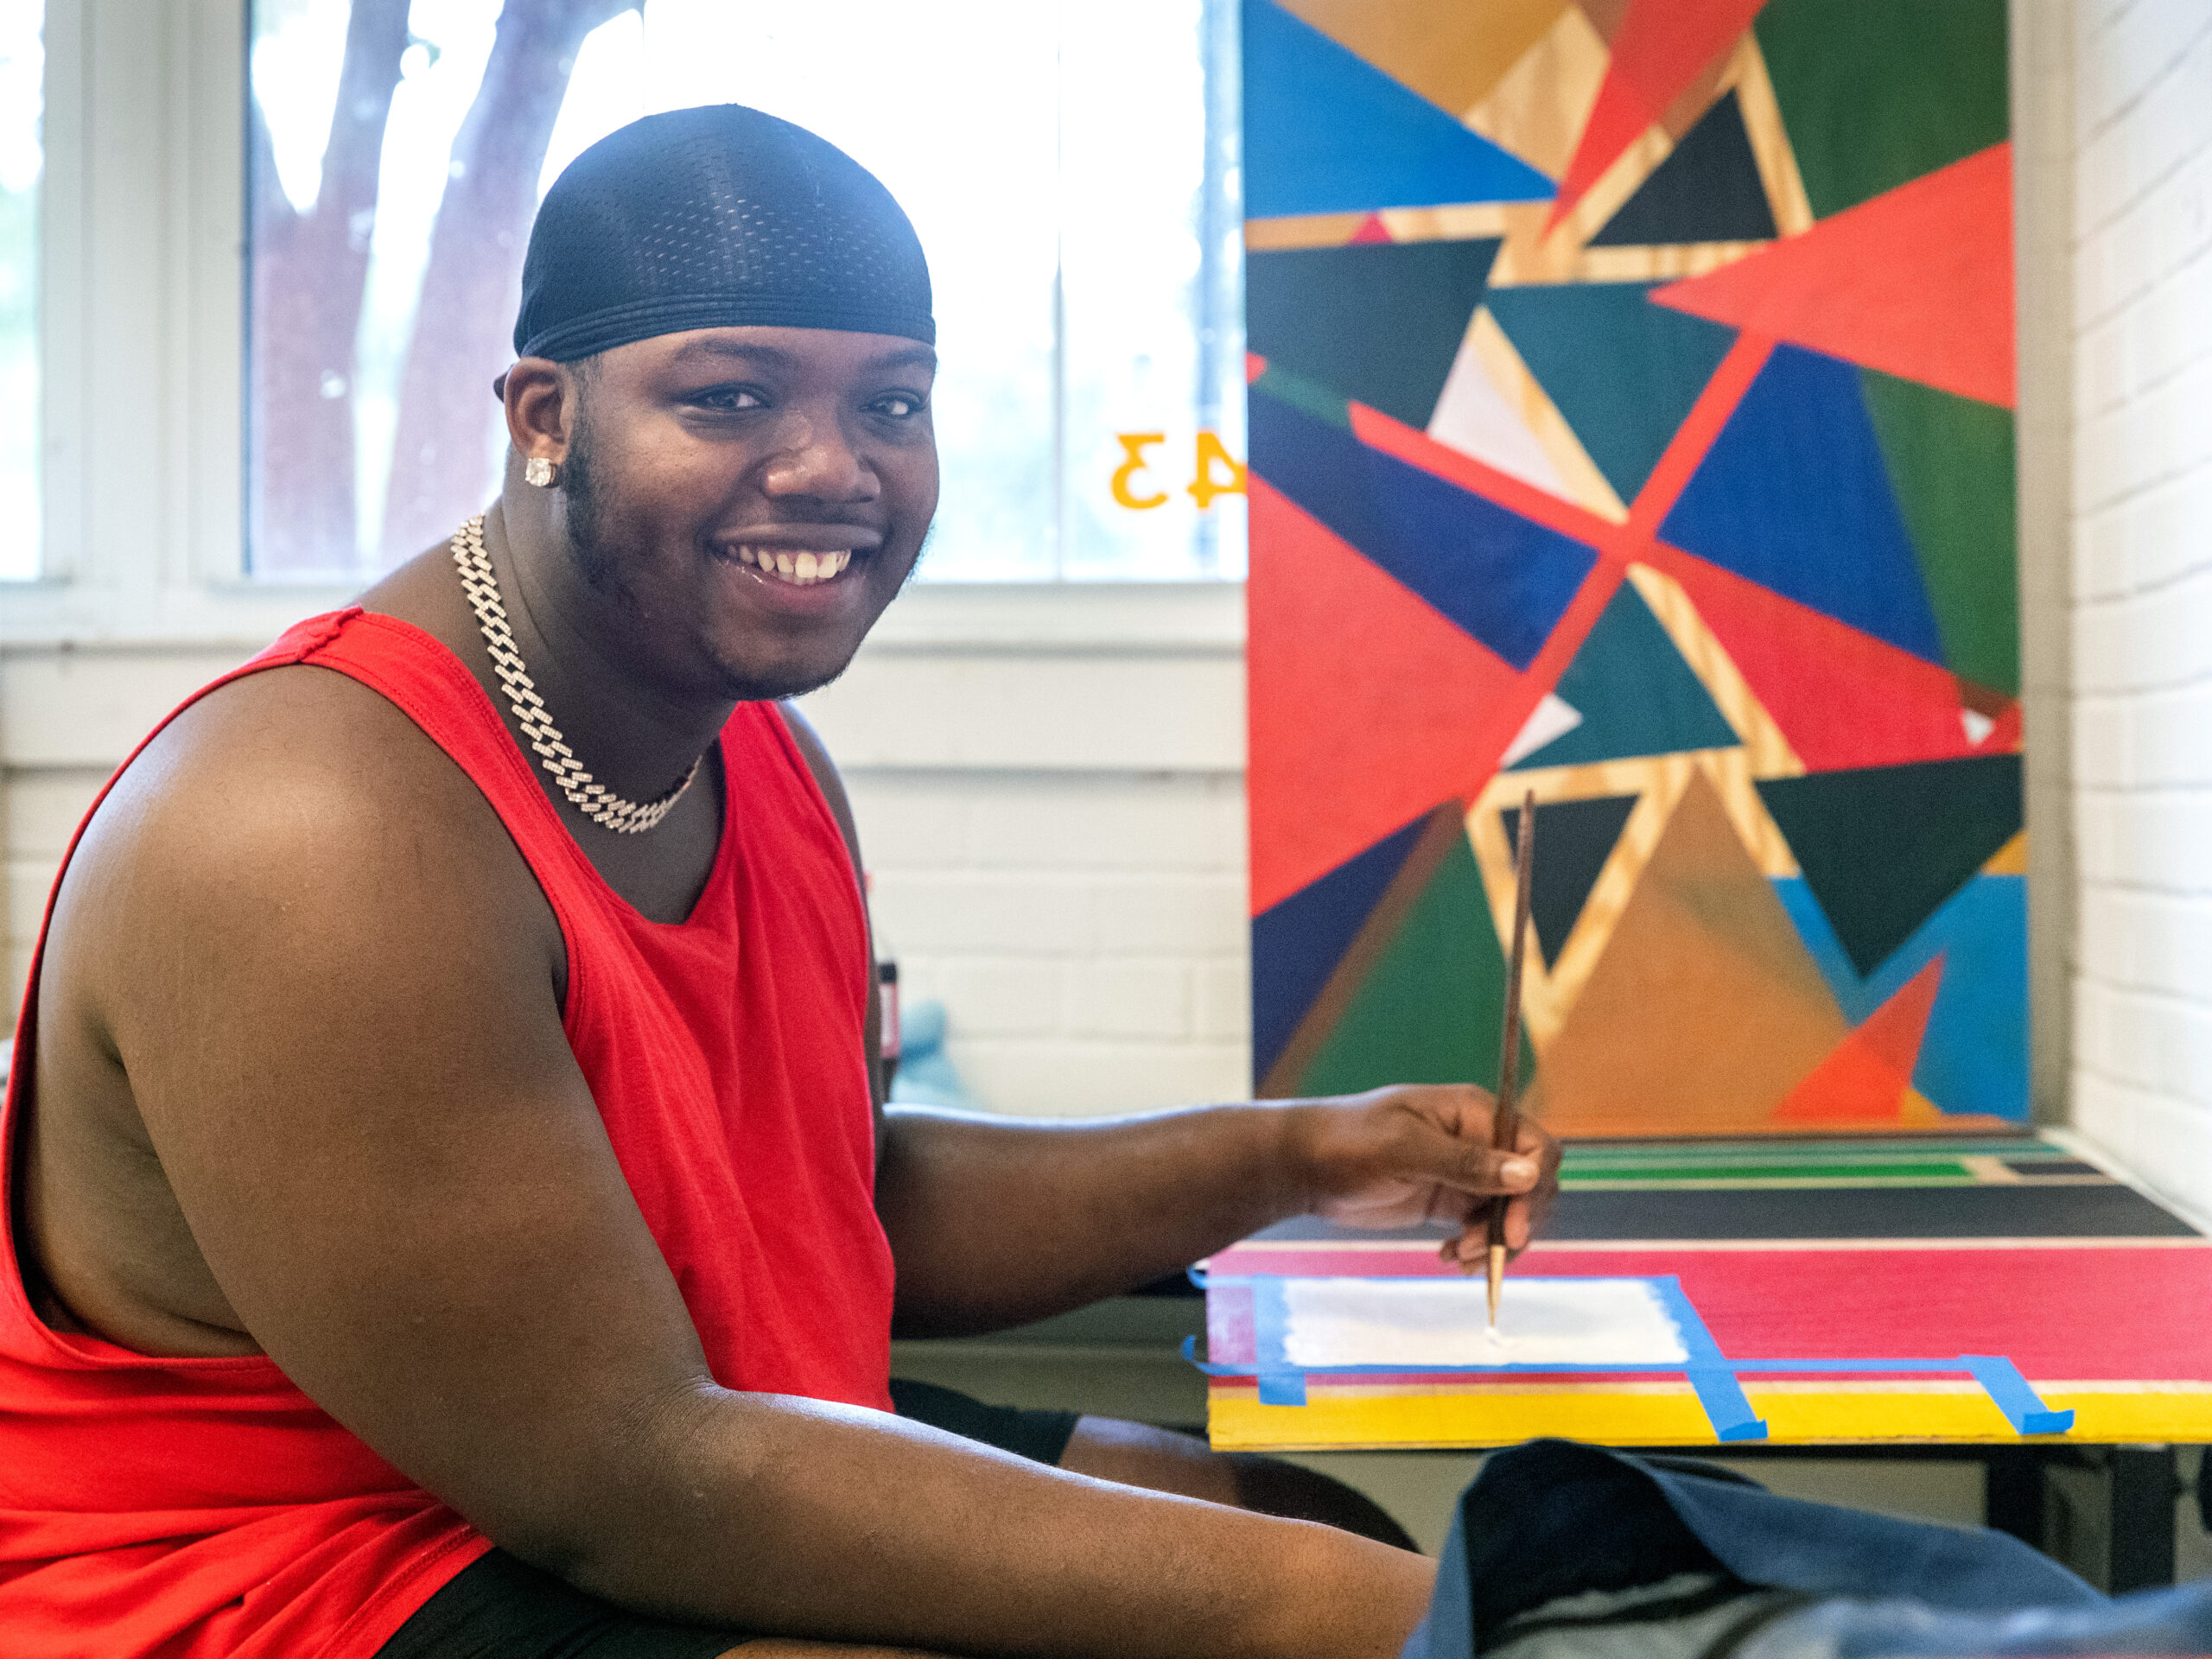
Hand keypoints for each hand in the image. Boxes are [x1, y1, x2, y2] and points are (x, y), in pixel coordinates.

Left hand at [1284, 1085, 1559, 1266]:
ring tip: (1458, 1259)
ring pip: (1510, 1211)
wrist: (1304, 1167)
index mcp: (1474, 1113)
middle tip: (1477, 1252)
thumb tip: (1527, 1174)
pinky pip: (1483, 1227)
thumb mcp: (1405, 1149)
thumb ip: (1465, 1162)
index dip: (1534, 1187)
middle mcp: (1478, 1140)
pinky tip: (1447, 1256)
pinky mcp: (1449, 1199)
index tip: (1512, 1228)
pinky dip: (1475, 1246)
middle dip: (1515, 1222)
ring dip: (1495, 1241)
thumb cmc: (1349, 1143)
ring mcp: (1465, 1172)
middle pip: (1531, 1185)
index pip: (1535, 1146)